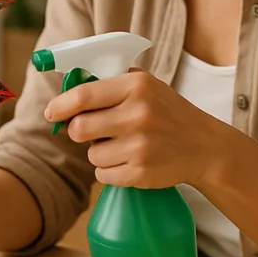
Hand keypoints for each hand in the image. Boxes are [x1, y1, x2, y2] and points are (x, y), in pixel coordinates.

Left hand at [44, 68, 223, 188]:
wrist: (206, 147)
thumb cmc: (168, 113)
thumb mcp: (147, 85)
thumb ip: (111, 81)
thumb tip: (69, 89)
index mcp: (136, 85)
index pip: (83, 95)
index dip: (60, 106)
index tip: (51, 114)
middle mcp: (138, 114)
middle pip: (80, 128)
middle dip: (79, 131)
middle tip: (92, 131)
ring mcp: (140, 146)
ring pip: (91, 154)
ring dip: (99, 152)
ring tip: (123, 146)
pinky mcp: (141, 173)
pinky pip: (103, 175)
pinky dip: (109, 171)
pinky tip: (129, 162)